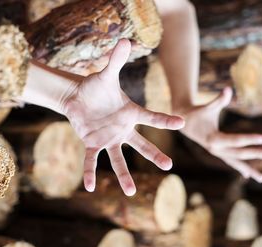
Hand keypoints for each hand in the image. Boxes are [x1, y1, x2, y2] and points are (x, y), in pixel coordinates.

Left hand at [62, 39, 184, 195]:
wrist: (78, 97)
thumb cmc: (96, 87)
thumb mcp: (106, 74)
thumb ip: (116, 60)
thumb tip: (126, 39)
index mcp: (131, 113)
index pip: (152, 118)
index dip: (166, 120)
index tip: (183, 123)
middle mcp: (123, 129)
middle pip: (141, 145)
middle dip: (155, 155)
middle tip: (169, 165)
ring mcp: (109, 139)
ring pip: (119, 159)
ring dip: (124, 175)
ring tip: (130, 192)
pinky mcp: (93, 144)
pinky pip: (92, 160)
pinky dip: (90, 172)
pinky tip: (88, 187)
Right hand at [179, 87, 261, 182]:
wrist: (184, 122)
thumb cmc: (197, 113)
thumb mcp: (207, 107)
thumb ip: (218, 100)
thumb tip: (227, 89)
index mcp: (214, 140)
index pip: (237, 141)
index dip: (251, 139)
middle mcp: (215, 150)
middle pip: (239, 153)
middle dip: (256, 154)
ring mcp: (216, 153)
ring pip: (235, 163)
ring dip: (249, 169)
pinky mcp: (218, 153)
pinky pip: (231, 162)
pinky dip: (240, 168)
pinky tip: (248, 175)